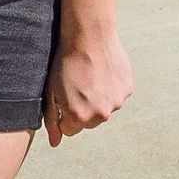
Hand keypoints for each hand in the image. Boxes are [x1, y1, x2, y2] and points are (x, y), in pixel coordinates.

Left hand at [43, 29, 132, 146]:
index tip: (63, 98)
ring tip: (89, 77)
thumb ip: (52, 120)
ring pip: (104, 108)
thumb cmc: (64, 63)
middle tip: (76, 86)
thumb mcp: (51, 91)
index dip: (63, 114)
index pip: (70, 130)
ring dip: (97, 99)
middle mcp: (101, 114)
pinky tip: (101, 72)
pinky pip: (116, 95)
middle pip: (89, 122)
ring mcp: (117, 102)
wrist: (88, 36)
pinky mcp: (127, 89)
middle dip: (81, 110)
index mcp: (80, 117)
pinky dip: (110, 88)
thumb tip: (55, 143)